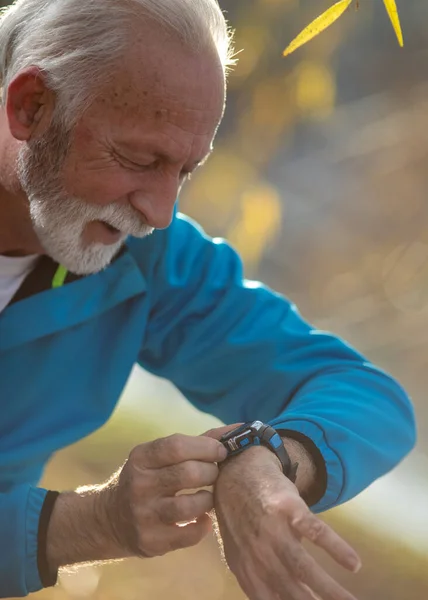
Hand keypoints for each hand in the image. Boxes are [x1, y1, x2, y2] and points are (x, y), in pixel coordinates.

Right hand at [100, 432, 227, 557]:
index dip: (205, 447)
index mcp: (140, 458)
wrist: (109, 519)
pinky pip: (189, 535)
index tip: (221, 451)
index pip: (177, 446)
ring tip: (209, 496)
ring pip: (190, 506)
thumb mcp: (152, 458)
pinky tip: (203, 518)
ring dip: (208, 499)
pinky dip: (203, 525)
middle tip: (216, 473)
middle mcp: (139, 485)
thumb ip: (185, 448)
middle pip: (188, 474)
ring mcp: (143, 515)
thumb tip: (226, 437)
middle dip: (211, 472)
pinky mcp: (151, 541)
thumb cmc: (144, 480)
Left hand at [211, 445, 360, 599]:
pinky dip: (336, 548)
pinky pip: (315, 531)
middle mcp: (259, 555)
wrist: (237, 472)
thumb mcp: (241, 555)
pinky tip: (354, 563)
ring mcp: (273, 530)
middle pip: (293, 592)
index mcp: (248, 571)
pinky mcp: (288, 507)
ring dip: (331, 589)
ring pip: (305, 567)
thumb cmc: (242, 518)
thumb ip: (259, 582)